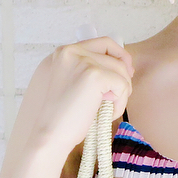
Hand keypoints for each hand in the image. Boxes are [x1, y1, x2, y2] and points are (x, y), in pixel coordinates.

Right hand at [27, 35, 132, 156]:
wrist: (51, 134)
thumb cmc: (64, 116)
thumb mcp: (75, 84)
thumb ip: (91, 70)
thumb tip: (124, 65)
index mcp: (64, 52)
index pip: (104, 42)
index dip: (120, 56)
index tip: (127, 73)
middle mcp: (71, 51)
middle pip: (116, 56)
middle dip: (125, 77)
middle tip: (122, 95)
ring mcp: (82, 61)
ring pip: (122, 72)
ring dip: (121, 94)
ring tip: (106, 110)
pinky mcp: (94, 75)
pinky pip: (122, 86)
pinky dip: (120, 103)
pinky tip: (106, 113)